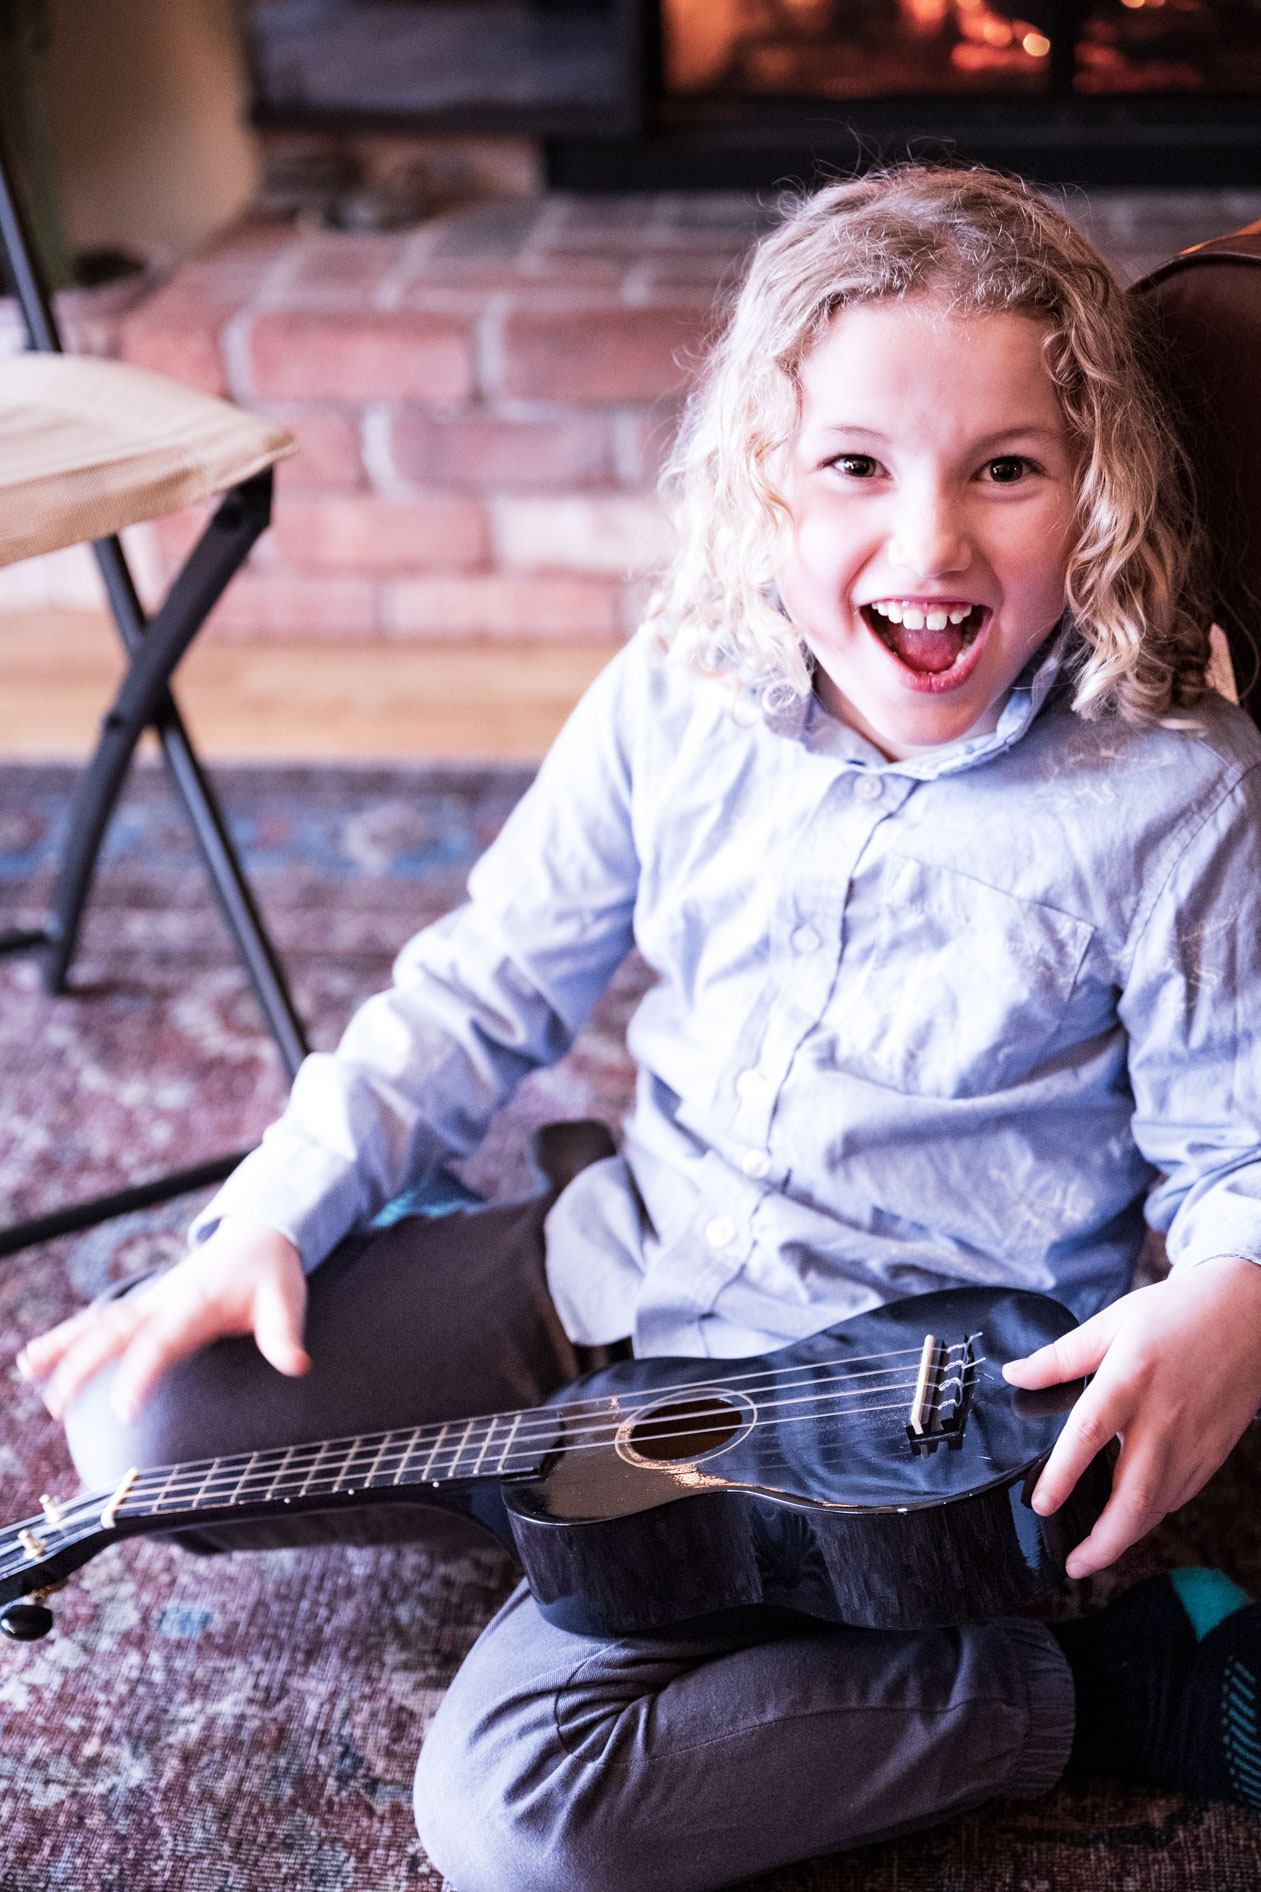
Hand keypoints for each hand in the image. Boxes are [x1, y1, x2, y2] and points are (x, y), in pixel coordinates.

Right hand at [16, 1217, 309, 1423]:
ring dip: (63, 1345)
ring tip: (28, 1371)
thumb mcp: (286, 1300)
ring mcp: (152, 1301)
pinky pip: (102, 1320)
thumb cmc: (271, 1272)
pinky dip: (70, 1336)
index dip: (141, 1374)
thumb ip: (284, 1335)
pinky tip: (38, 1357)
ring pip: (99, 1322)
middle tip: (56, 1404)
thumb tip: (297, 1365)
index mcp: (195, 1304)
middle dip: (82, 1364)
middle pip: (114, 1331)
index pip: (161, 1342)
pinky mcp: (147, 1305)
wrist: (259, 1231)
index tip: (122, 1409)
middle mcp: (165, 1301)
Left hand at [1003, 1256, 1260, 1578]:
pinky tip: (1131, 1519)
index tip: (1041, 1506)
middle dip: (1103, 1542)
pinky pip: (1178, 1496)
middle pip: (1133, 1496)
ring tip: (1095, 1553)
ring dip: (1126, 1537)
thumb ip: (1059, 1356)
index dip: (1063, 1475)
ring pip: (1158, 1507)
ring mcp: (1191, 1442)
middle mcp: (1162, 1419)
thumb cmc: (1176, 1314)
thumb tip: (1015, 1374)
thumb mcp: (1111, 1322)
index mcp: (1129, 1381)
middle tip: (1074, 1565)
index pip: (1088, 1434)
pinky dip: (1152, 1515)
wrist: (1246, 1314)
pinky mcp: (1211, 1453)